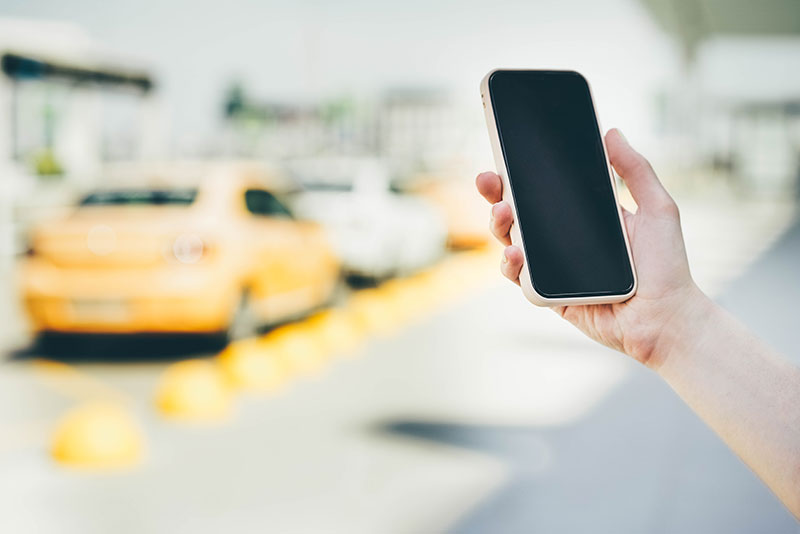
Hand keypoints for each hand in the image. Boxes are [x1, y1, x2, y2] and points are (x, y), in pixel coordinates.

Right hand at [476, 128, 708, 368]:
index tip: (506, 155)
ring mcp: (554, 268)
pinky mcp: (549, 295)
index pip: (546, 190)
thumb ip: (635, 171)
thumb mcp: (657, 208)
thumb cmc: (668, 266)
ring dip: (499, 226)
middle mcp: (564, 240)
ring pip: (512, 242)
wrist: (665, 319)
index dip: (522, 174)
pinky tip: (515, 254)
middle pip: (520, 213)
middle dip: (497, 195)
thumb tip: (611, 132)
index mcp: (585, 216)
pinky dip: (511, 265)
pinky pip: (520, 278)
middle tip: (488, 180)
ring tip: (503, 214)